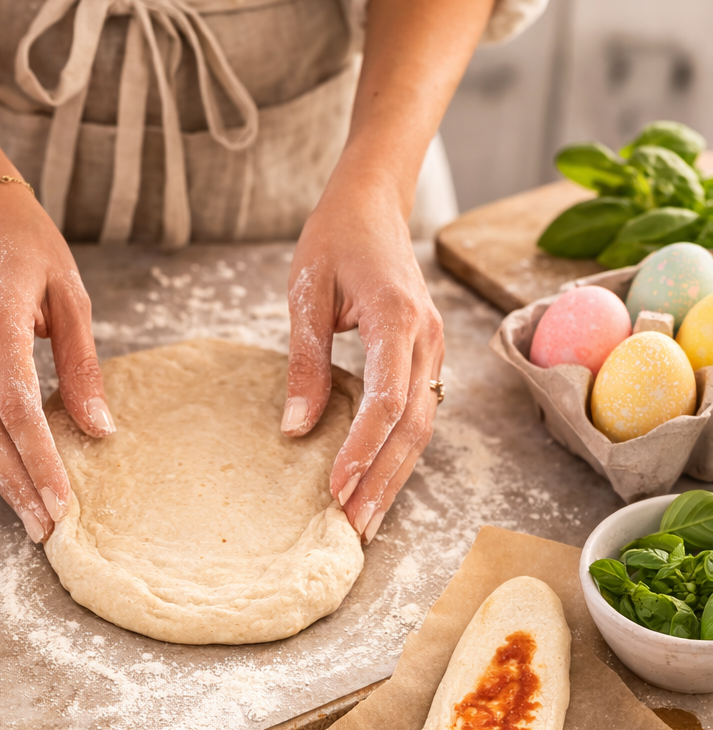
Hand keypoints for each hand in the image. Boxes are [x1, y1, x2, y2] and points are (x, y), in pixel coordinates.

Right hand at [0, 182, 114, 541]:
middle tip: (48, 528)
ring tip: (32, 518)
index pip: (15, 406)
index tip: (63, 501)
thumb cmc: (32, 245)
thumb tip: (99, 429)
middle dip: (18, 484)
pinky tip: (8, 481)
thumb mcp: (72, 295)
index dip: (39, 460)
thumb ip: (83, 363)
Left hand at [282, 167, 443, 542]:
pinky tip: (377, 482)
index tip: (335, 487)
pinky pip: (419, 414)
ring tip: (365, 521)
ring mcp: (434, 348)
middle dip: (382, 480)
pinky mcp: (427, 356)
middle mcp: (427, 337)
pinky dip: (399, 453)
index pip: (387, 399)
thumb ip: (304, 361)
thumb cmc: (335, 238)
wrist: (374, 201)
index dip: (361, 448)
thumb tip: (295, 429)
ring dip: (394, 477)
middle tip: (353, 527)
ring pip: (421, 427)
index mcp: (397, 317)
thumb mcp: (306, 293)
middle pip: (412, 426)